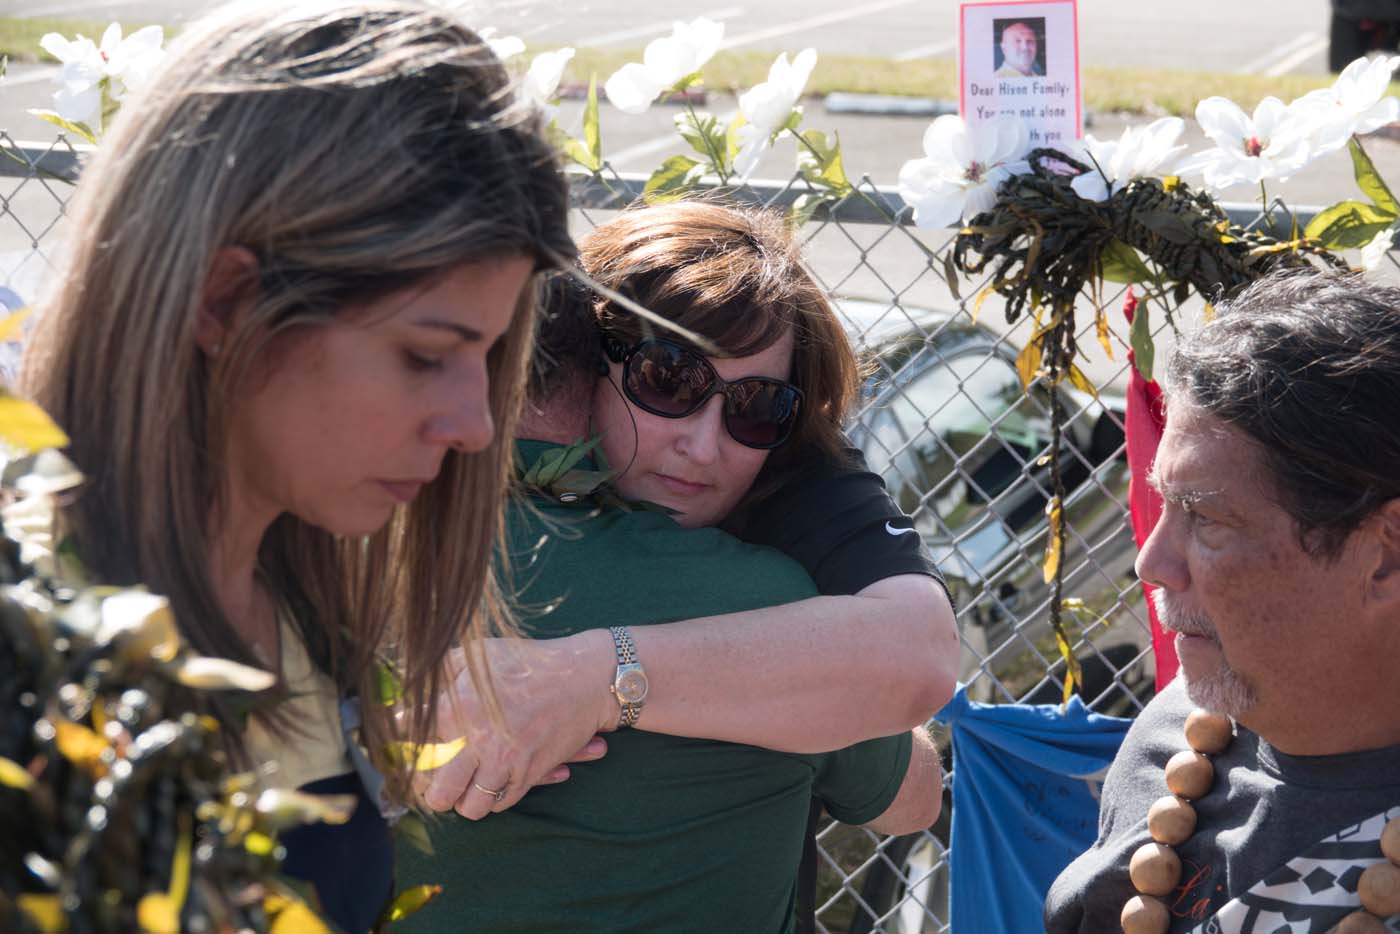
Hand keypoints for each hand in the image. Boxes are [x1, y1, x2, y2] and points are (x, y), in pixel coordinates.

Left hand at [415, 630, 617, 819]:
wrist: (585, 678)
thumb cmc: (528, 662)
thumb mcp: (479, 654)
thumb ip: (440, 670)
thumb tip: (406, 685)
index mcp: (461, 705)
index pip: (409, 737)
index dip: (396, 742)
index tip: (397, 740)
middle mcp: (479, 740)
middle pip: (434, 790)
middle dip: (427, 788)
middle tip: (430, 776)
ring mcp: (506, 762)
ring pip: (467, 807)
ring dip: (461, 798)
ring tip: (460, 784)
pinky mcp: (529, 775)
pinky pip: (498, 805)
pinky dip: (490, 799)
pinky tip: (489, 781)